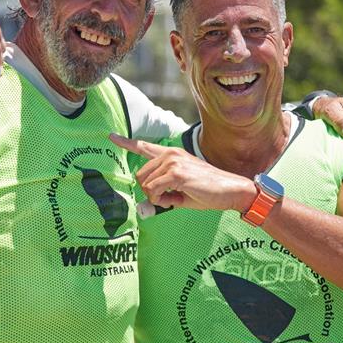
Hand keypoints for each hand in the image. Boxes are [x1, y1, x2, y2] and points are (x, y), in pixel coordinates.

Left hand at [109, 134, 256, 211]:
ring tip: (177, 197)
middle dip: (150, 192)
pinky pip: (154, 191)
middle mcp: (170, 154)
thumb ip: (161, 195)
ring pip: (145, 184)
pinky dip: (160, 200)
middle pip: (140, 176)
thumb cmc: (208, 192)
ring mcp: (173, 161)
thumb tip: (144, 205)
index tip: (111, 137)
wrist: (231, 190)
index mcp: (171, 155)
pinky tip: (176, 198)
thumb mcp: (181, 193)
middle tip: (170, 198)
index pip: (144, 147)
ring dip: (156, 197)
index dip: (125, 143)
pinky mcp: (176, 173)